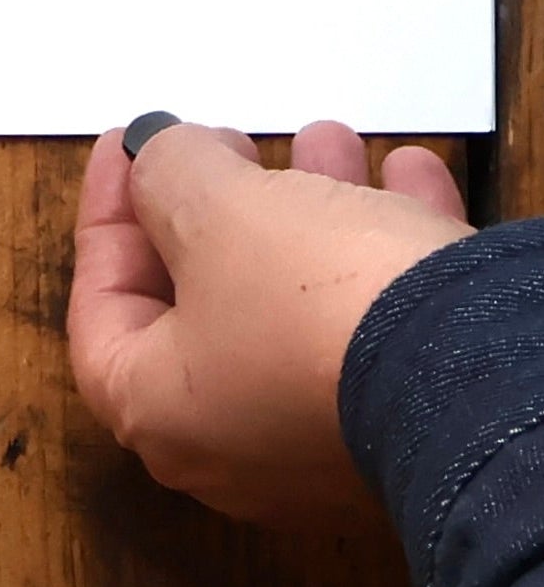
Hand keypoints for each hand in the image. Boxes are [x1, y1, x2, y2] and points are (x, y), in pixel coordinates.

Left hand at [66, 119, 471, 526]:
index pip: (104, 306)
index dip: (109, 213)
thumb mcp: (214, 208)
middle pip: (206, 300)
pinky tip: (410, 175)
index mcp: (160, 413)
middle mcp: (237, 449)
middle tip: (231, 142)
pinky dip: (387, 247)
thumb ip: (168, 174)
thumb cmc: (313, 305)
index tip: (127, 145)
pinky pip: (380, 329)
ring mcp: (328, 446)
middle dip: (222, 203)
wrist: (483, 382)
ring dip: (314, 208)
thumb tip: (161, 160)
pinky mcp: (410, 427)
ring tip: (331, 137)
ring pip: (300, 305)